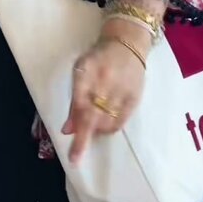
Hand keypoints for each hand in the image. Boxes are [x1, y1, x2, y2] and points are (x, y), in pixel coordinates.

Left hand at [62, 38, 145, 164]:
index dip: (76, 132)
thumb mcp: (79, 72)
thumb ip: (74, 101)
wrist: (127, 44)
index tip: (73, 156)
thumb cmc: (98, 58)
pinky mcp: (134, 98)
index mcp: (86, 73)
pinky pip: (120, 122)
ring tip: (91, 126)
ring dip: (96, 131)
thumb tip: (68, 130)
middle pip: (93, 118)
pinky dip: (110, 128)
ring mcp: (121, 91)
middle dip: (84, 141)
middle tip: (76, 157)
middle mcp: (105, 83)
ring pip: (107, 123)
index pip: (79, 108)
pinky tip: (104, 125)